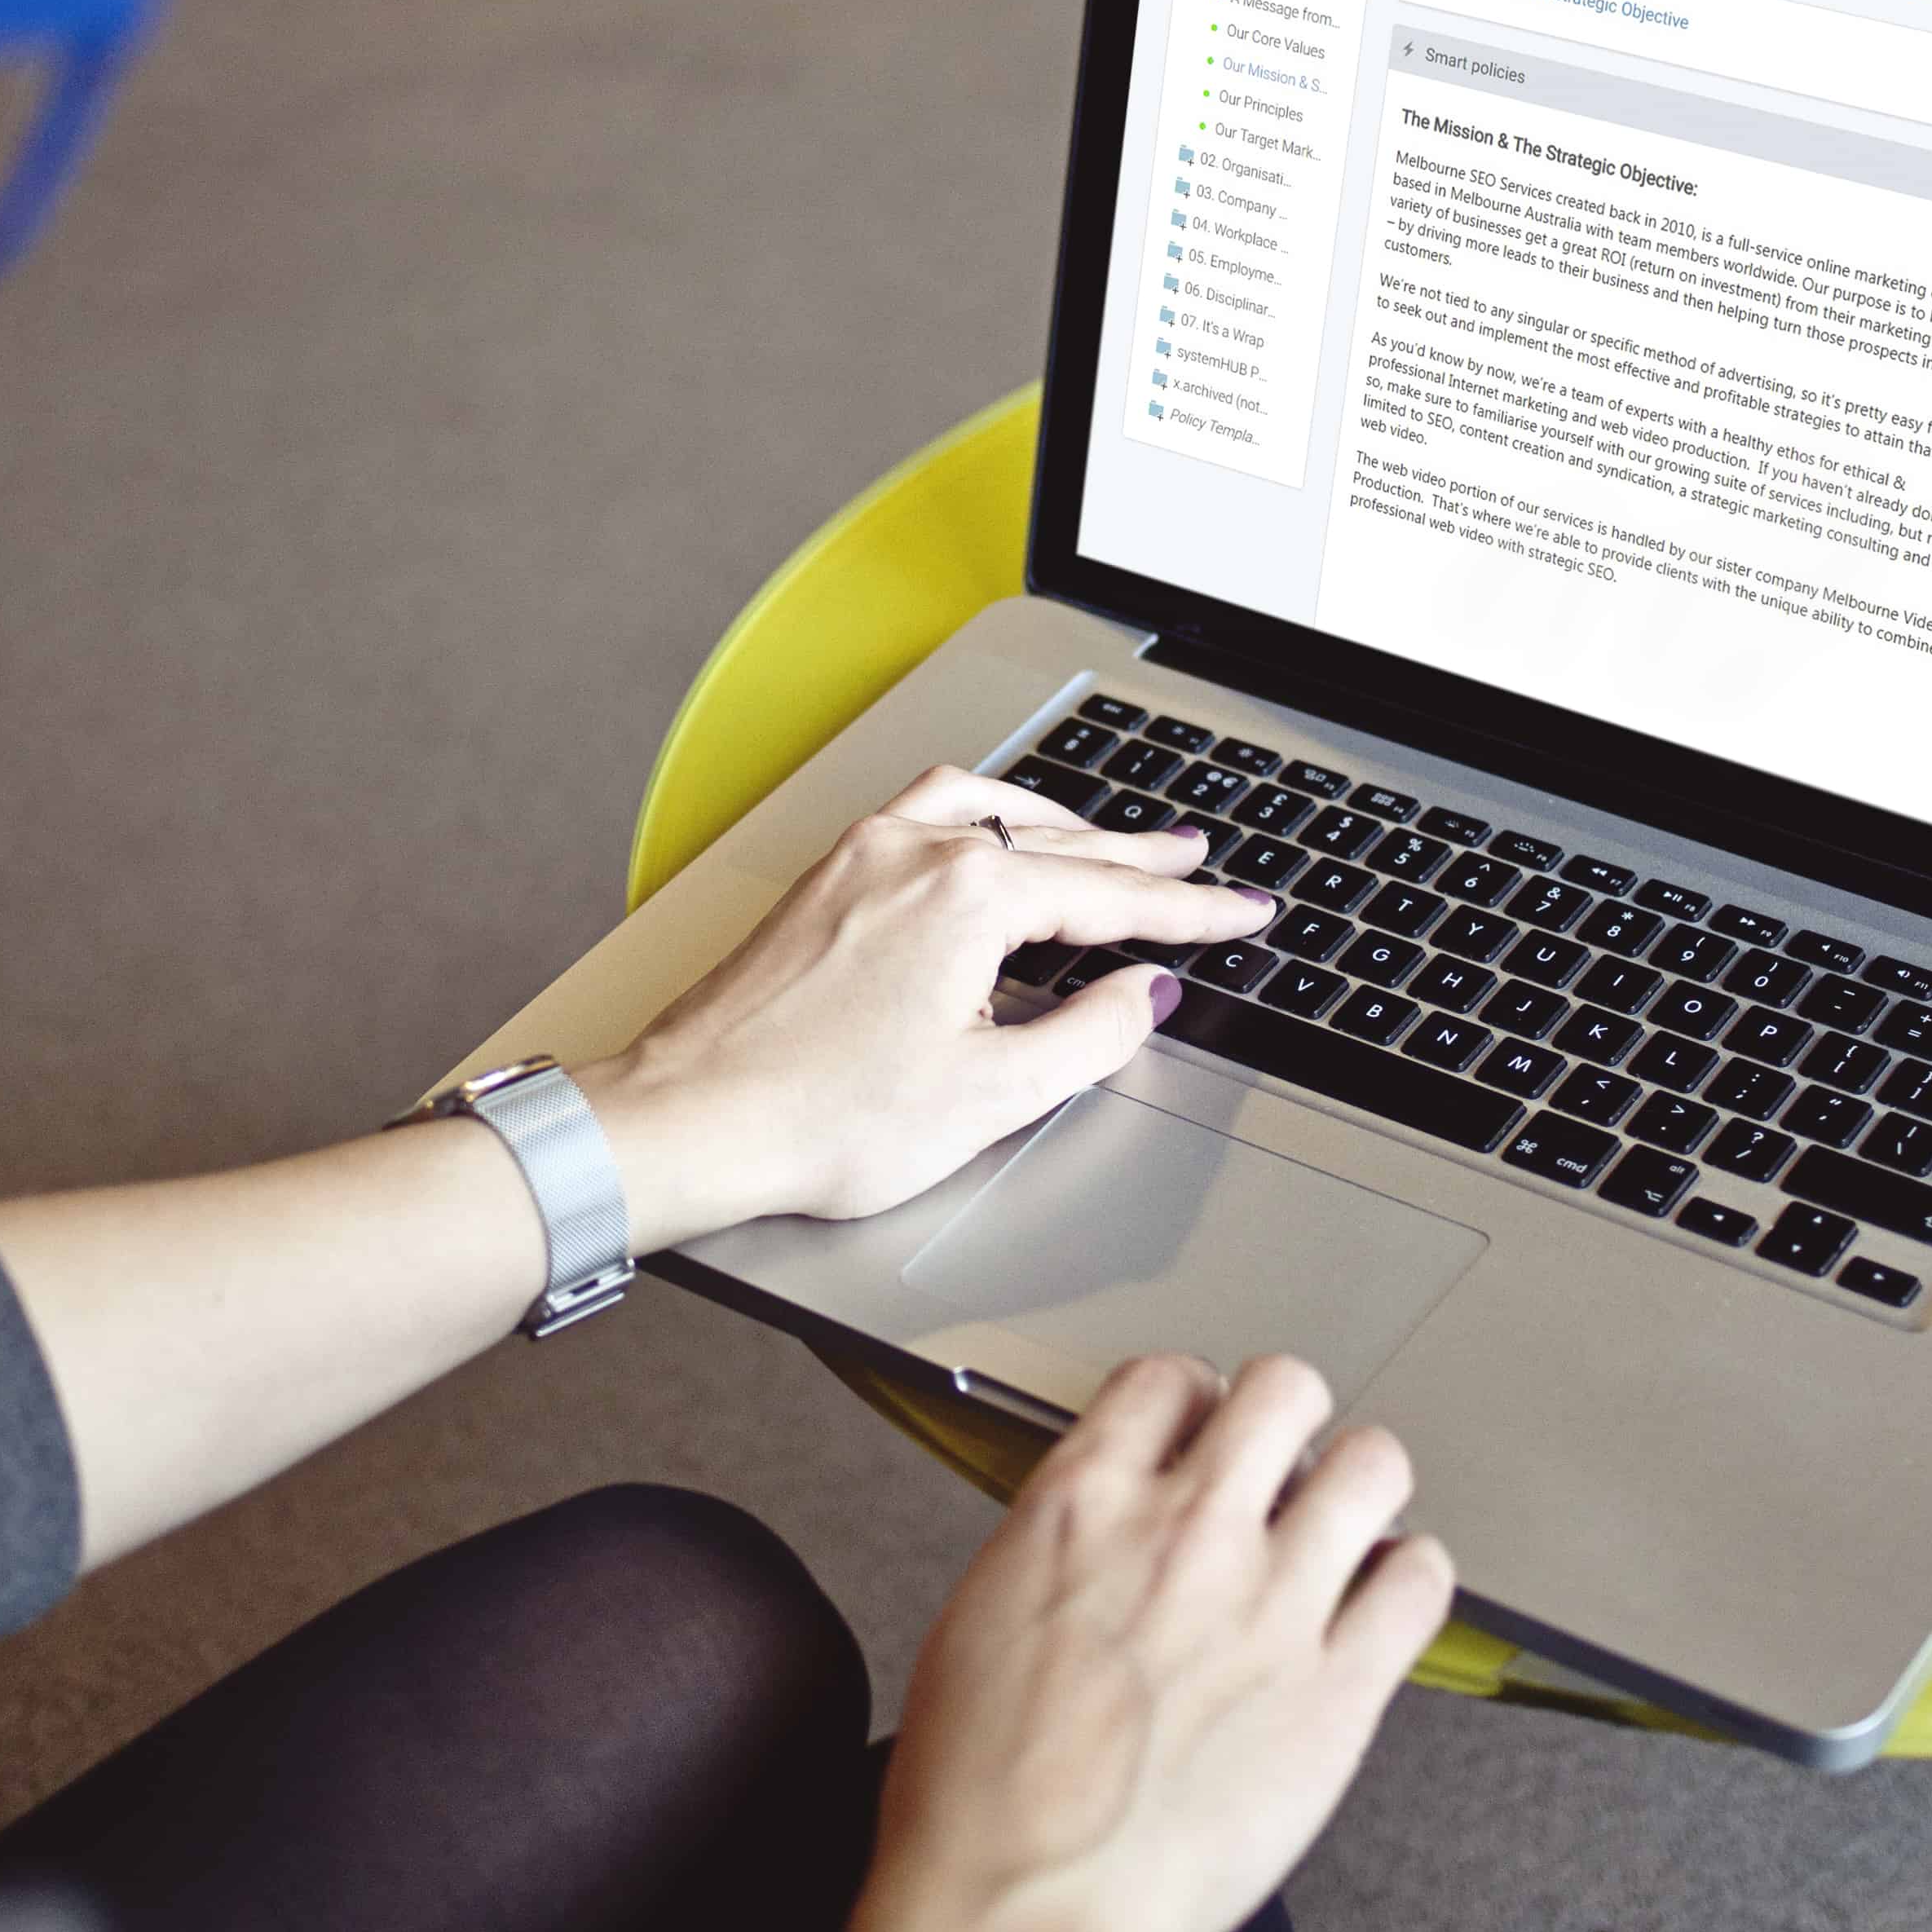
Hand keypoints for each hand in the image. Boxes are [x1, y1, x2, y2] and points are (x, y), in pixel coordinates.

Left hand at [578, 765, 1273, 1248]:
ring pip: (986, 811)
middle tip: (1197, 860)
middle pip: (1057, 843)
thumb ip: (1087, 1037)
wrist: (689, 1120)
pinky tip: (987, 843)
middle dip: (1138, 855)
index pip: (1112, 896)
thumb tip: (1141, 998)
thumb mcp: (990, 1096)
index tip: (1242, 912)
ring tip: (1106, 840)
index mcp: (967, 896)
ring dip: (1057, 824)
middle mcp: (913, 852)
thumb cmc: (818, 1117)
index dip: (1190, 911)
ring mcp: (861, 858)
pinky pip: (923, 816)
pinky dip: (981, 820)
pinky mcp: (823, 880)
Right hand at [842, 1355, 1454, 1931]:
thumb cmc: (981, 1795)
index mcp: (1083, 1506)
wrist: (1026, 1904)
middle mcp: (1187, 1530)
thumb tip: (1105, 1535)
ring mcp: (1273, 1602)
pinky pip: (1422, 1580)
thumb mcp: (980, 1617)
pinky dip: (1412, 1578)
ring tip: (1346, 1524)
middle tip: (1282, 1467)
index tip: (1201, 1432)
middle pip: (1286, 1388)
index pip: (1167, 1379)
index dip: (1193, 1401)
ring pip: (1372, 1463)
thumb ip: (1061, 1549)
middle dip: (1288, 1420)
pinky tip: (1384, 1601)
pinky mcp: (1340, 1686)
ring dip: (1361, 1486)